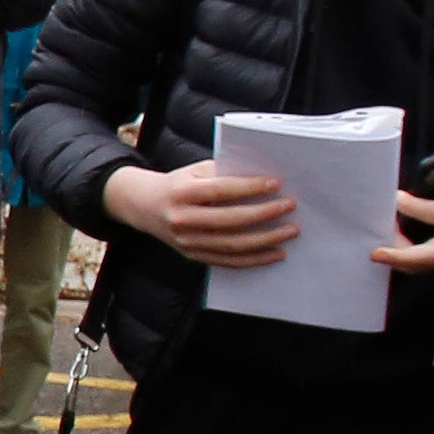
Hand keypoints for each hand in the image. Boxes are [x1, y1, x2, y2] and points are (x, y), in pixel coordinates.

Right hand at [106, 159, 296, 269]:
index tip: (275, 184)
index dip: (249, 187)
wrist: (144, 207)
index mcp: (182, 193)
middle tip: (289, 206)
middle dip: (264, 213)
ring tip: (289, 231)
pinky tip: (275, 253)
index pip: (221, 190)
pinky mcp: (193, 256)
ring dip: (266, 239)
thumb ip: (222, 174)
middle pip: (230, 220)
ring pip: (232, 245)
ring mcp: (187, 241)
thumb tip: (261, 182)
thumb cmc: (177, 185)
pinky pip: (228, 262)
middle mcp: (183, 219)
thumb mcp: (194, 172)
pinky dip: (254, 259)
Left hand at [383, 143, 433, 271]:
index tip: (395, 197)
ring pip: (425, 266)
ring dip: (398, 261)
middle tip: (375, 253)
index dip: (415, 208)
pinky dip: (404, 262)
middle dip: (403, 257)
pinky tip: (387, 250)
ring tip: (376, 247)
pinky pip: (425, 266)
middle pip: (432, 255)